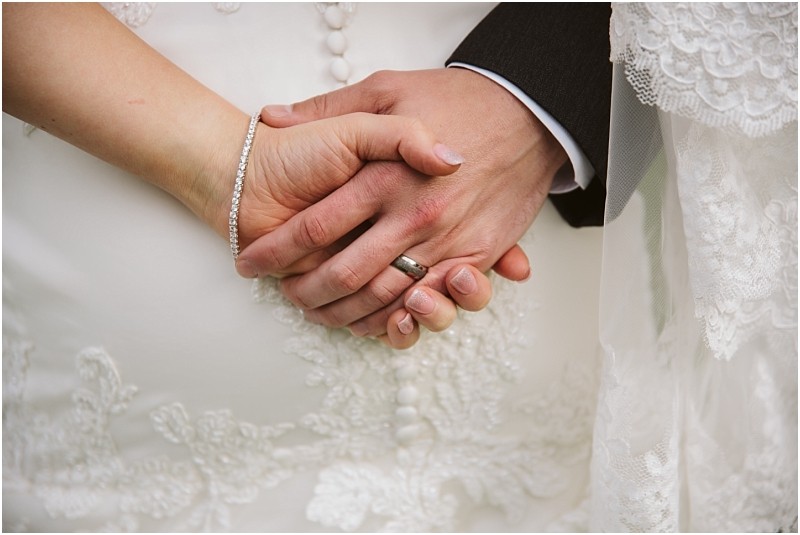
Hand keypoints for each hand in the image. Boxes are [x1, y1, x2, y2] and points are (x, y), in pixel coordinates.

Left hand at [239, 68, 565, 334]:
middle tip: (283, 294)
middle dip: (305, 291)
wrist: (526, 112)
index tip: (252, 261)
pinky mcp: (476, 255)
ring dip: (344, 312)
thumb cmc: (457, 99)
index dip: (277, 250)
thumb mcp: (387, 86)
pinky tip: (372, 322)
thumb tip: (273, 118)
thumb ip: (329, 106)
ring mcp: (447, 240)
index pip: (316, 226)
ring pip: (384, 296)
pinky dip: (398, 320)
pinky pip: (431, 302)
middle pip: (345, 272)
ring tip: (317, 313)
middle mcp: (414, 215)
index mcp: (386, 176)